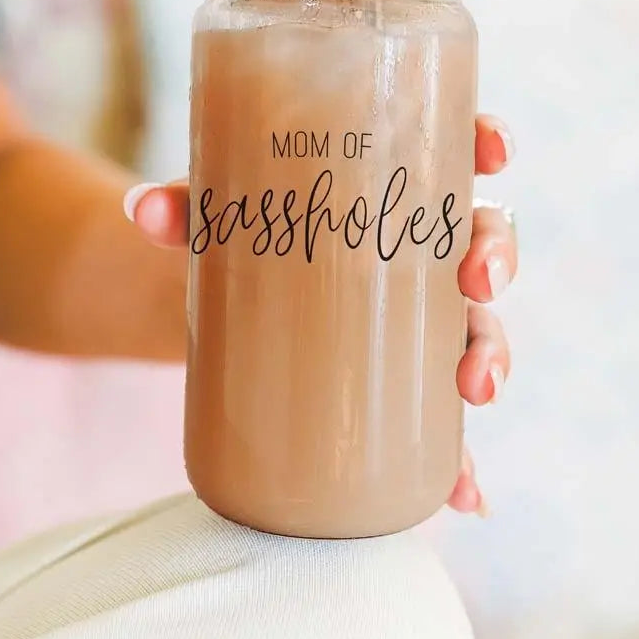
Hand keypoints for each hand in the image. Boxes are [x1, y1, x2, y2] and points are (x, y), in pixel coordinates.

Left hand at [124, 114, 516, 517]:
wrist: (214, 307)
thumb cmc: (236, 240)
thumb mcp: (214, 221)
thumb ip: (185, 211)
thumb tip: (142, 209)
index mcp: (388, 188)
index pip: (453, 153)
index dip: (486, 144)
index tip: (493, 152)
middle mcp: (414, 251)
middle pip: (482, 241)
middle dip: (496, 257)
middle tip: (479, 280)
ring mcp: (413, 320)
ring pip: (478, 328)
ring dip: (492, 355)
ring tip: (475, 387)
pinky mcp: (395, 381)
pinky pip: (442, 419)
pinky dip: (460, 459)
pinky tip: (464, 494)